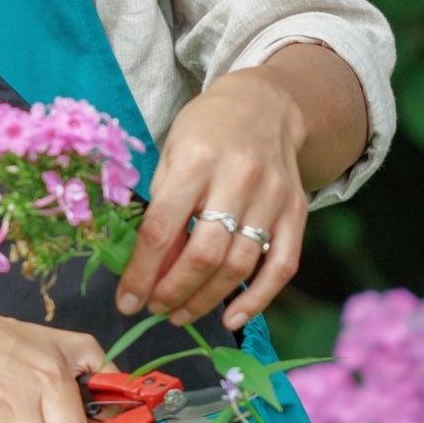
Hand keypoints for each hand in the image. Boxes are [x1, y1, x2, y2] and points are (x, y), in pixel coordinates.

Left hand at [115, 52, 349, 331]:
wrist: (266, 104)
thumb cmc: (207, 129)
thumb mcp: (172, 153)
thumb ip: (162, 207)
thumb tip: (151, 269)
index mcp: (196, 161)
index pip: (162, 229)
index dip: (141, 273)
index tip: (127, 301)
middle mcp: (238, 179)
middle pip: (204, 255)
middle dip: (173, 292)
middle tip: (155, 309)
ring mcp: (272, 196)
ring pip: (239, 266)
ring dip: (206, 300)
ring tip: (180, 314)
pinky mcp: (296, 211)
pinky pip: (281, 266)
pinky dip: (257, 299)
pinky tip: (231, 318)